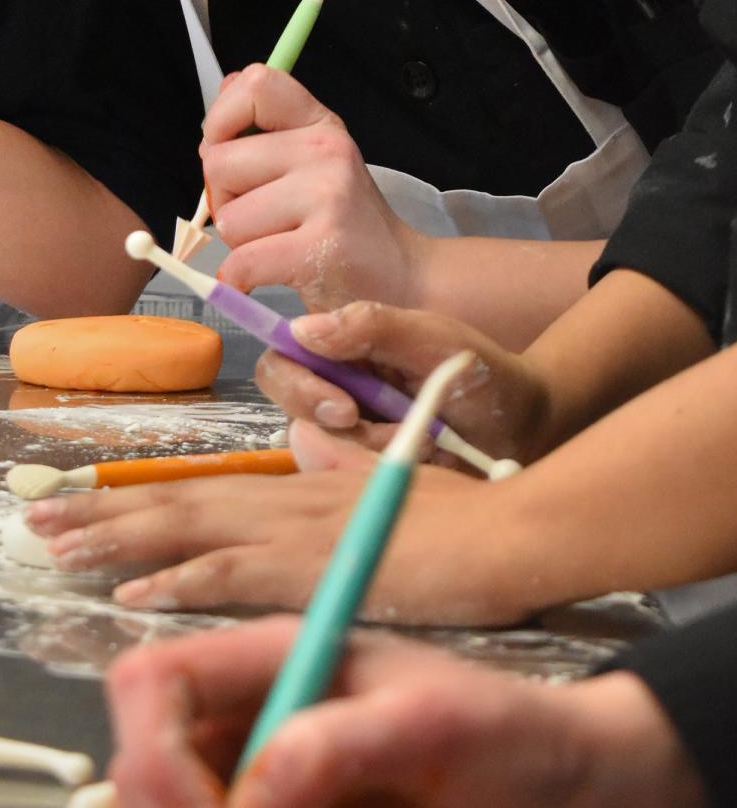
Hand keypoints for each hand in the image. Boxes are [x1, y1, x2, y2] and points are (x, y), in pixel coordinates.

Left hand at [25, 460, 530, 624]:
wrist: (516, 532)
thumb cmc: (464, 522)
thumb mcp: (387, 500)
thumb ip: (339, 491)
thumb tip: (303, 479)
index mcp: (299, 489)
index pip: (202, 491)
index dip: (136, 499)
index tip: (82, 506)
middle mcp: (286, 500)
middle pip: (177, 500)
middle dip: (101, 512)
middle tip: (34, 520)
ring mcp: (298, 530)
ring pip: (188, 527)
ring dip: (116, 539)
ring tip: (54, 547)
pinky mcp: (317, 568)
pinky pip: (233, 574)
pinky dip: (178, 583)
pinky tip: (131, 596)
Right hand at [100, 616, 707, 807]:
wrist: (573, 792)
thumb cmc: (515, 737)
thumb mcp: (440, 723)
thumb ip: (342, 742)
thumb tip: (250, 796)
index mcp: (279, 655)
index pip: (152, 679)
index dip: (154, 751)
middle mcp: (255, 707)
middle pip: (145, 755)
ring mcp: (262, 771)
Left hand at [201, 66, 420, 309]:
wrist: (402, 279)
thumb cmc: (347, 227)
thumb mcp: (317, 165)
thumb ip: (269, 133)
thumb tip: (221, 102)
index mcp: (322, 127)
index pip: (255, 85)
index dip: (220, 118)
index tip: (224, 151)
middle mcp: (326, 153)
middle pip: (218, 164)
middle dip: (225, 200)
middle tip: (261, 221)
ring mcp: (327, 198)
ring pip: (228, 219)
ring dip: (240, 244)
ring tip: (279, 247)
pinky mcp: (319, 249)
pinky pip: (242, 262)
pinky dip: (239, 280)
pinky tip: (260, 280)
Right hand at [256, 299, 550, 463]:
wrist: (523, 426)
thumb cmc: (478, 373)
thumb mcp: (431, 337)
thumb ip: (370, 325)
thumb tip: (302, 328)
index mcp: (342, 351)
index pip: (283, 358)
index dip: (294, 382)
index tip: (341, 405)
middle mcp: (335, 392)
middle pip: (289, 408)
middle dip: (328, 423)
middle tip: (375, 427)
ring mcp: (350, 436)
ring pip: (319, 452)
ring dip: (371, 450)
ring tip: (426, 439)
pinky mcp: (366, 473)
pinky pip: (348, 483)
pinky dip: (386, 475)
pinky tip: (425, 463)